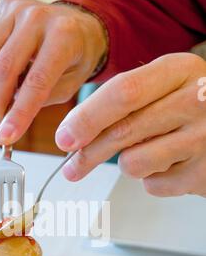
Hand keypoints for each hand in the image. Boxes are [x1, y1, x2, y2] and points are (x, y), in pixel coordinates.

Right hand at [0, 0, 106, 144]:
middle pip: (4, 68)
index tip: (6, 136)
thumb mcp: (71, 85)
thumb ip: (43, 98)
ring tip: (11, 89)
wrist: (78, 24)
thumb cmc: (76, 57)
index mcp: (64, 37)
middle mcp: (39, 17)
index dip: (19, 113)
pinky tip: (10, 69)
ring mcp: (18, 9)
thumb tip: (11, 114)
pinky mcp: (3, 8)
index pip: (36, 82)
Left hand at [56, 53, 205, 196]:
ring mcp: (204, 138)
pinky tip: (169, 165)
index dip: (87, 117)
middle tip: (71, 167)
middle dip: (88, 153)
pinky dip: (152, 179)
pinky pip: (153, 185)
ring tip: (148, 153)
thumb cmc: (186, 106)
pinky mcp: (203, 173)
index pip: (123, 92)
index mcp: (179, 70)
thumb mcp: (161, 87)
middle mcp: (196, 100)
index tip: (63, 137)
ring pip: (134, 163)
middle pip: (124, 131)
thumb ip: (121, 102)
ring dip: (129, 164)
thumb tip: (72, 135)